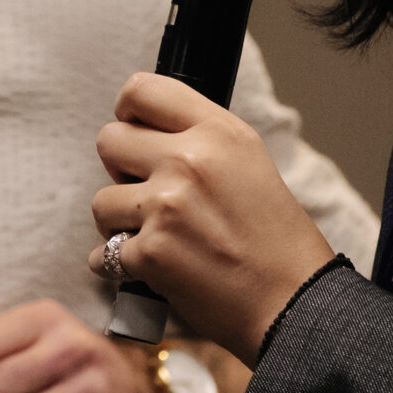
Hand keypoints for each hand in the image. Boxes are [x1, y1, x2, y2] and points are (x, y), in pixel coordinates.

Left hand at [92, 73, 336, 365]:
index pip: (141, 90)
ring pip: (101, 200)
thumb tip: (145, 132)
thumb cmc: (275, 239)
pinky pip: (102, 253)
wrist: (292, 301)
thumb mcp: (249, 162)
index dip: (128, 112)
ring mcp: (166, 206)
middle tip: (149, 193)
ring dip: (119, 222)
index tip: (135, 132)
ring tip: (156, 236)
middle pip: (109, 141)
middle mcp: (189, 160)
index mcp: (218, 132)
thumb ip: (201, 139)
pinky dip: (118, 266)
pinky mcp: (150, 252)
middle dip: (120, 170)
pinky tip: (152, 268)